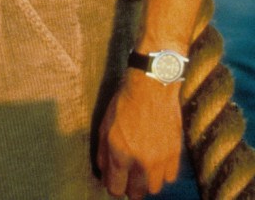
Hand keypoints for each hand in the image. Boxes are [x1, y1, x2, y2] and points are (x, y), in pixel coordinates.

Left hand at [97, 70, 182, 199]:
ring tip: (142, 168)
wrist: (152, 87)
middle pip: (136, 194)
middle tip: (128, 176)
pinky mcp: (174, 154)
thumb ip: (103, 152)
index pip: (115, 189)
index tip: (114, 181)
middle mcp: (140, 161)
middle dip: (129, 188)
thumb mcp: (105, 125)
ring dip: (146, 181)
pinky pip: (169, 177)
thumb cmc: (124, 102)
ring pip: (153, 188)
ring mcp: (159, 160)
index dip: (113, 187)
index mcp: (119, 154)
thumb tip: (104, 172)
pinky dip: (162, 173)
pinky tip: (156, 160)